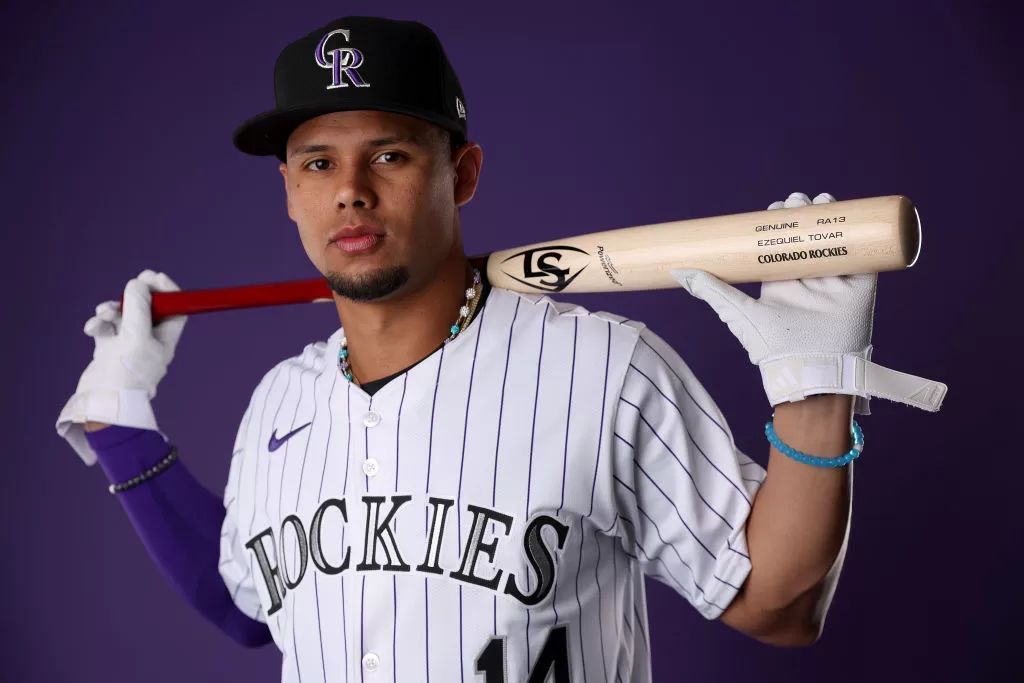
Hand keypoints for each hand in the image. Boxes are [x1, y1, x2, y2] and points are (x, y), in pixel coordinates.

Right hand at [56, 270, 186, 463]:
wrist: (103, 403)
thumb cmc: (127, 374)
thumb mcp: (136, 337)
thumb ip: (139, 308)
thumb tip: (139, 283)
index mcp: (165, 340)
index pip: (175, 309)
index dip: (168, 291)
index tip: (154, 277)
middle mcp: (149, 341)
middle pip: (148, 308)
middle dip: (137, 295)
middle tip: (134, 281)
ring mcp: (128, 345)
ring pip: (123, 315)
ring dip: (113, 309)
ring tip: (104, 312)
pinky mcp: (109, 349)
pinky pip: (106, 327)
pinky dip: (99, 323)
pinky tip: (93, 328)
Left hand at [671, 192, 946, 412]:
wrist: (810, 369)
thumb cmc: (771, 346)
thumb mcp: (737, 311)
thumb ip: (711, 290)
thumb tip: (676, 270)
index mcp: (780, 283)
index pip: (782, 244)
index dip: (780, 223)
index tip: (775, 207)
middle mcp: (807, 280)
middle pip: (808, 237)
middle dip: (804, 215)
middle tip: (798, 200)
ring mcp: (834, 283)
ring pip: (835, 240)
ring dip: (830, 218)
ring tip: (820, 201)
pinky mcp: (859, 289)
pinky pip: (865, 257)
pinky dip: (861, 236)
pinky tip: (853, 217)